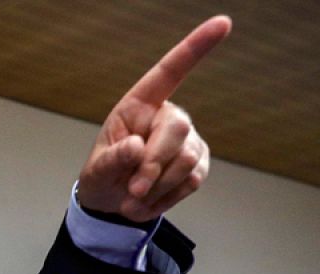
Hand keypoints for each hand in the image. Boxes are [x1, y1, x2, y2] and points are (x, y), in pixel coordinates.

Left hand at [76, 16, 230, 221]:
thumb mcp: (95, 171)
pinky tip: (147, 200)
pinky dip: (166, 198)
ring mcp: (188, 140)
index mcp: (139, 105)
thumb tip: (136, 148)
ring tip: (132, 198)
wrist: (113, 204)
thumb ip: (111, 160)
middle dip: (154, 164)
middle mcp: (168, 117)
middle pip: (177, 130)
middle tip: (131, 190)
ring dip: (157, 187)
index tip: (223, 22)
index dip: (195, 47)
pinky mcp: (199, 164)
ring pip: (186, 161)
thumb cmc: (103, 176)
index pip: (169, 72)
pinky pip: (192, 181)